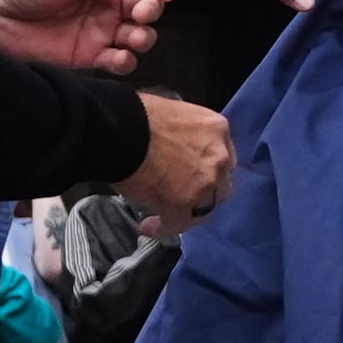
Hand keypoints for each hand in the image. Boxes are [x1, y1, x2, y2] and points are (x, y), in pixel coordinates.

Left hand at [0, 0, 178, 74]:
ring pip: (138, 33)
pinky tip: (118, 58)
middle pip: (145, 4)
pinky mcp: (88, 55)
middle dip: (151, 8)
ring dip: (144, 35)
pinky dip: (126, 61)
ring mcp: (98, 28)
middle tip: (143, 12)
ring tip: (133, 37)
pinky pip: (120, 60)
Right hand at [118, 95, 235, 236]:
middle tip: (183, 195)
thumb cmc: (139, 116)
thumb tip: (175, 147)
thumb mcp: (177, 115)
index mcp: (218, 130)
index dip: (209, 169)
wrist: (120, 130)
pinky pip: (179, 224)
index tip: (194, 176)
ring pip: (205, 206)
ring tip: (165, 215)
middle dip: (204, 191)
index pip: (222, 157)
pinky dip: (164, 228)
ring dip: (188, 211)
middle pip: (220, 183)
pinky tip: (149, 226)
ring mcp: (205, 183)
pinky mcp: (183, 205)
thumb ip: (188, 135)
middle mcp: (219, 157)